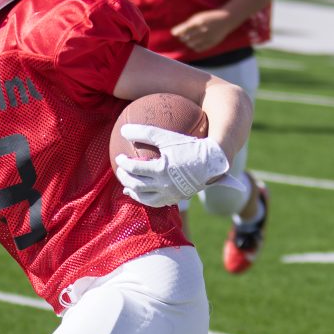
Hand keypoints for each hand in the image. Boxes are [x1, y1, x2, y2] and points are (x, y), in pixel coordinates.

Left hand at [114, 124, 242, 206]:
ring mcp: (171, 194)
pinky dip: (147, 199)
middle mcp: (164, 185)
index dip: (124, 164)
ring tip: (128, 187)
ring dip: (134, 192)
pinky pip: (158, 203)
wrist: (213, 161)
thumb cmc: (191, 145)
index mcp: (161, 170)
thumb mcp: (167, 136)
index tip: (119, 158)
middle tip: (120, 171)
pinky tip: (144, 193)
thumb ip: (145, 132)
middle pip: (137, 185)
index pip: (135, 169)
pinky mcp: (177, 198)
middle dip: (125, 178)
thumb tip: (123, 130)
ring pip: (146, 198)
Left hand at [172, 10, 232, 52]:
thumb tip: (173, 33)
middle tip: (185, 35)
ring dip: (188, 43)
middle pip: (185, 39)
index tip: (175, 32)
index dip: (177, 33)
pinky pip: (198, 49)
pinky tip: (197, 43)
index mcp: (198, 22)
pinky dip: (195, 47)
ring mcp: (207, 37)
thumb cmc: (208, 18)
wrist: (225, 19)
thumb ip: (185, 26)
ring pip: (190, 45)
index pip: (182, 31)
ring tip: (191, 38)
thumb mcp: (197, 18)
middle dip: (182, 38)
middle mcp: (202, 30)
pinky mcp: (211, 43)